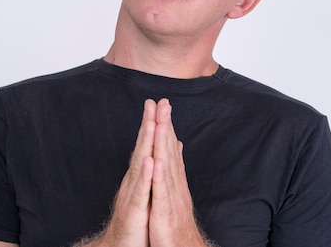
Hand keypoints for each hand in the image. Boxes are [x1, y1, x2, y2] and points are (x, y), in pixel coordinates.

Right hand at [93, 100, 155, 246]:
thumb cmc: (135, 222)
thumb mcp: (146, 194)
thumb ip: (150, 173)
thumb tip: (158, 154)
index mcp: (139, 178)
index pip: (146, 147)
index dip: (152, 125)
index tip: (159, 104)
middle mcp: (133, 182)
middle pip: (141, 149)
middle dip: (148, 125)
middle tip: (153, 102)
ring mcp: (132, 195)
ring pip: (139, 165)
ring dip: (145, 143)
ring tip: (151, 122)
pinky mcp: (134, 212)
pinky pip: (140, 192)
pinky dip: (145, 176)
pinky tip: (149, 161)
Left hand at [148, 99, 207, 246]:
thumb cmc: (175, 227)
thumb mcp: (173, 197)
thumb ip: (174, 173)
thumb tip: (175, 151)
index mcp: (173, 182)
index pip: (169, 149)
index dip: (166, 126)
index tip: (162, 104)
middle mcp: (174, 186)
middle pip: (169, 152)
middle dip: (165, 126)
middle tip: (163, 102)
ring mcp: (170, 199)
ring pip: (166, 168)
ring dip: (164, 144)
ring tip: (161, 122)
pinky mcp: (164, 215)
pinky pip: (160, 194)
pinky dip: (158, 177)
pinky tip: (155, 160)